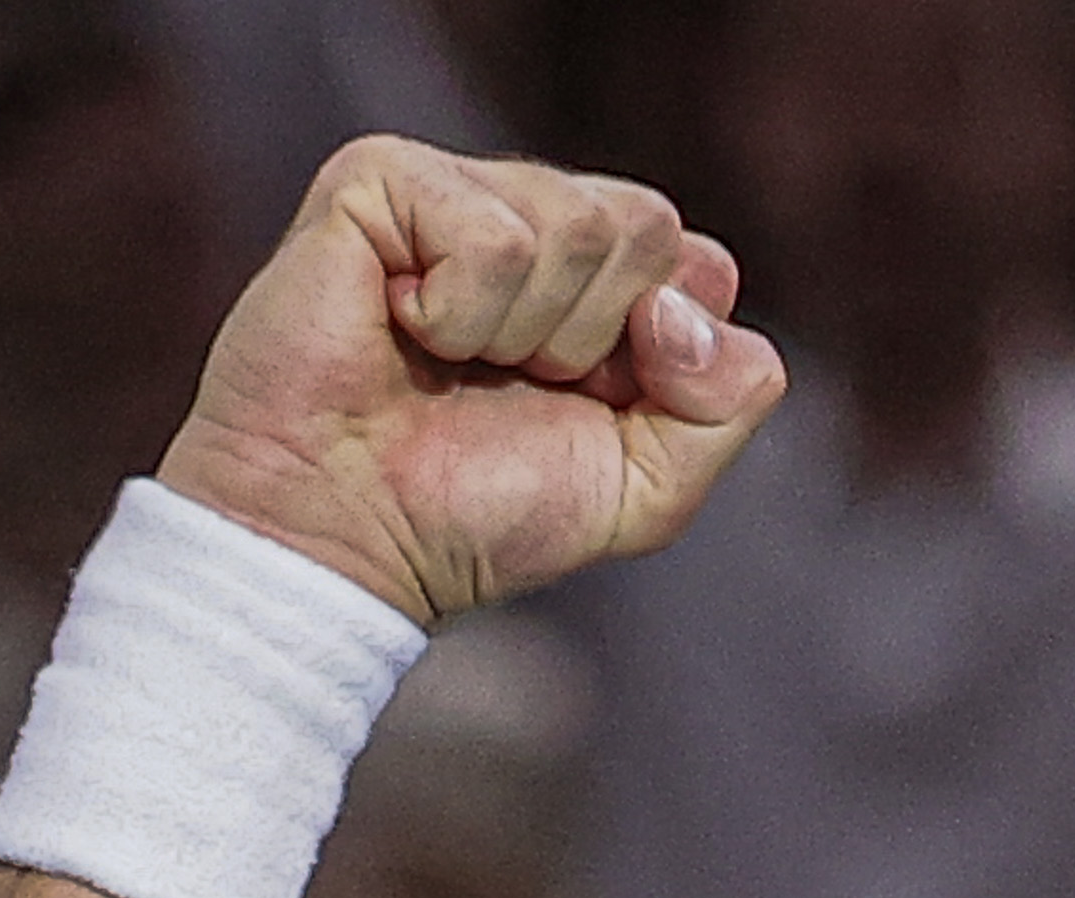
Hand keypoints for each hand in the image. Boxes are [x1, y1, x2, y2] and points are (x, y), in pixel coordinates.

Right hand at [157, 142, 787, 623]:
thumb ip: (728, 401)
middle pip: (646, 227)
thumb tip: (688, 303)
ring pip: (577, 225)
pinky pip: (492, 237)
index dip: (666, 352)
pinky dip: (459, 314)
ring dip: (521, 333)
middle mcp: (530, 218)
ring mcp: (454, 191)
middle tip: (507, 384)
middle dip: (592, 341)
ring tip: (447, 361)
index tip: (591, 406)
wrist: (346, 539)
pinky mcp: (379, 180)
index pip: (697, 264)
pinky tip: (402, 329)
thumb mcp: (646, 487)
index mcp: (597, 279)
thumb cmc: (476, 513)